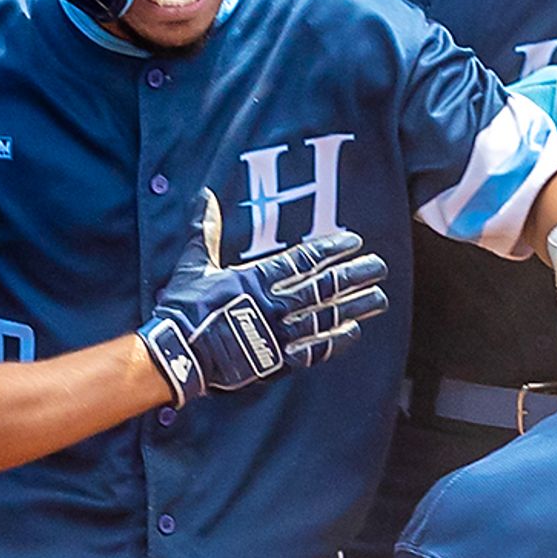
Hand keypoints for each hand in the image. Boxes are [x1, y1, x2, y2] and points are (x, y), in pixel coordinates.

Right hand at [139, 191, 390, 402]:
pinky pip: (314, 350)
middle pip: (323, 286)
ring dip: (355, 306)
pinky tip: (354, 332)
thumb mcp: (194, 264)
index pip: (302, 260)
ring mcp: (277, 334)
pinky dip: (335, 341)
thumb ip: (206, 231)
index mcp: (254, 279)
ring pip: (326, 317)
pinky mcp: (276, 361)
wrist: (177, 354)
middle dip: (354, 275)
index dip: (331, 249)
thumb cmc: (183, 308)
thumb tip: (205, 196)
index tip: (354, 241)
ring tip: (379, 298)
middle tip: (379, 266)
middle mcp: (273, 304)